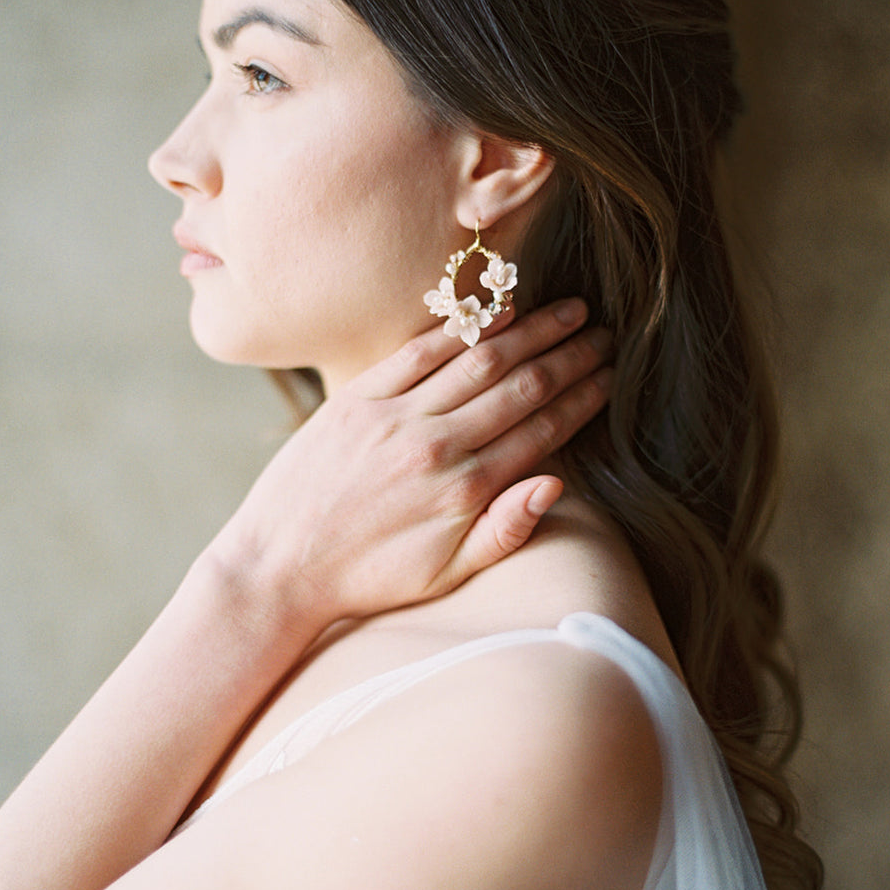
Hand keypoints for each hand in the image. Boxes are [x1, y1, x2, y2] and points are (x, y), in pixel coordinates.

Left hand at [209, 300, 610, 631]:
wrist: (278, 569)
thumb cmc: (369, 579)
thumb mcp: (445, 575)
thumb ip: (505, 531)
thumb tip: (556, 485)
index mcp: (466, 492)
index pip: (543, 429)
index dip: (583, 397)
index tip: (611, 375)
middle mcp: (437, 447)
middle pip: (522, 386)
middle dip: (570, 356)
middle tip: (605, 333)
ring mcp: (395, 417)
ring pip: (480, 360)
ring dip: (532, 331)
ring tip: (570, 311)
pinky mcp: (356, 400)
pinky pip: (420, 351)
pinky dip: (463, 327)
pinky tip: (499, 310)